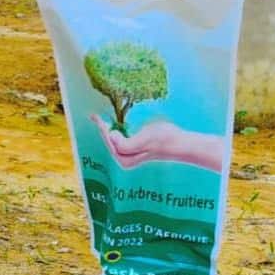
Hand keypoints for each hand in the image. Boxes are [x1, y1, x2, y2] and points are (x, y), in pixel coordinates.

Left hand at [89, 114, 224, 172]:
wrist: (180, 142)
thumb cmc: (163, 140)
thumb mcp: (145, 140)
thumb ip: (127, 143)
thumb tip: (112, 137)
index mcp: (124, 158)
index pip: (108, 141)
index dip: (102, 128)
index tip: (95, 117)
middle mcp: (125, 158)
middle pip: (109, 140)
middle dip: (102, 128)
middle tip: (94, 115)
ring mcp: (130, 154)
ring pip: (114, 139)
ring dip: (107, 128)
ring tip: (99, 118)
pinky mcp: (136, 147)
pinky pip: (120, 137)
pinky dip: (116, 129)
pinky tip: (113, 124)